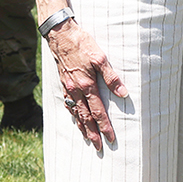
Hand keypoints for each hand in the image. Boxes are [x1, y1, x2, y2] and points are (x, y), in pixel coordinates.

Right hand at [45, 18, 126, 152]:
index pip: (97, 111)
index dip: (104, 126)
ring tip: (88, 138)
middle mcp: (75, 90)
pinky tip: (75, 118)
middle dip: (93, 133)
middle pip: (85, 117)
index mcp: (86, 85)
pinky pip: (67, 103)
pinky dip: (72, 114)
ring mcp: (67, 87)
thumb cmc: (82, 43)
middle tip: (98, 147)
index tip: (110, 138)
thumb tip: (123, 93)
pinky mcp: (63, 82)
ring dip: (82, 127)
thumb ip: (111, 77)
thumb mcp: (100, 57)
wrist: (59, 34)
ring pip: (75, 112)